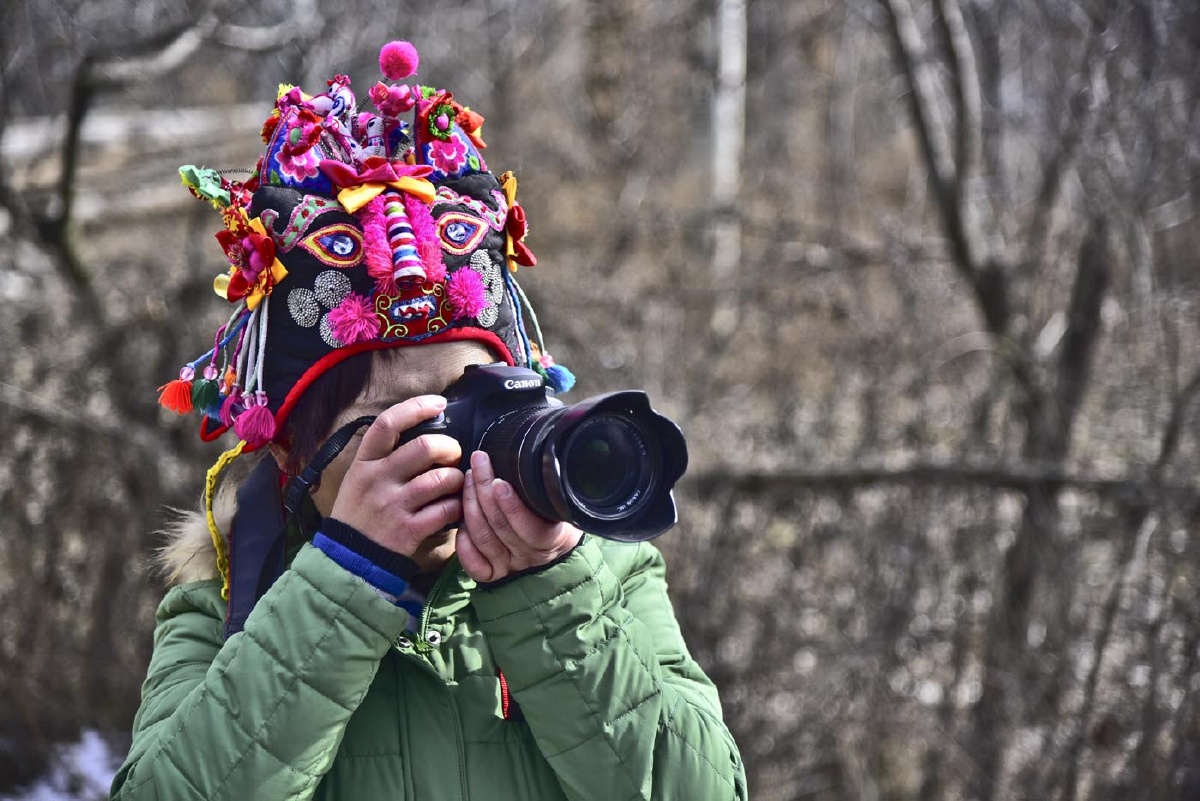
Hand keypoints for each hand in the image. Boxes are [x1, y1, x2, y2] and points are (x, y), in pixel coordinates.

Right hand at [329, 395, 464, 564]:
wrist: (348, 560)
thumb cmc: (359, 514)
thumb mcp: (359, 478)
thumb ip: (384, 456)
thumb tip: (420, 430)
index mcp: (365, 462)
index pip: (388, 423)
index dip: (416, 407)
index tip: (438, 404)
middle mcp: (378, 479)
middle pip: (424, 447)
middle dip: (449, 447)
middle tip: (453, 455)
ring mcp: (393, 505)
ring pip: (440, 478)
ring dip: (457, 478)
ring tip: (455, 483)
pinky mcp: (409, 529)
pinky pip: (446, 510)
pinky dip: (457, 507)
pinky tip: (454, 508)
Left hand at [456, 450, 582, 582]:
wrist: (557, 544)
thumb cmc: (557, 514)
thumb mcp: (562, 501)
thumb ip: (550, 487)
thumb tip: (538, 457)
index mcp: (551, 539)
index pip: (531, 529)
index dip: (512, 506)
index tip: (500, 482)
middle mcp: (529, 555)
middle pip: (500, 527)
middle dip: (484, 491)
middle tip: (479, 462)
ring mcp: (509, 565)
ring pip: (483, 539)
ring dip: (471, 506)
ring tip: (469, 478)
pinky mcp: (493, 572)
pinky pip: (474, 564)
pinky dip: (464, 544)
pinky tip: (461, 520)